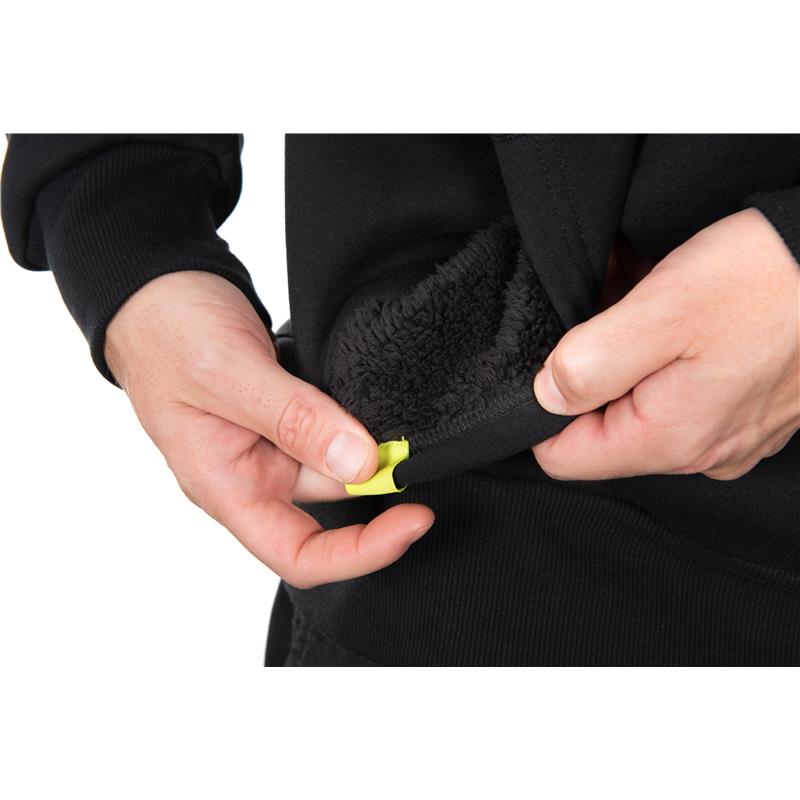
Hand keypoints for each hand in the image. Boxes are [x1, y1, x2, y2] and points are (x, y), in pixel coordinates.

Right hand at [105, 271, 433, 587]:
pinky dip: (354, 416)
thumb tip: (359, 462)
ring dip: (368, 439)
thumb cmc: (167, 331)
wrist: (156, 288)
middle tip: (416, 438)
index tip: (414, 520)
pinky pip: (330, 428)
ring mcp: (268, 444)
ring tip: (387, 404)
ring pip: (337, 458)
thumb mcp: (228, 373)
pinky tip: (367, 395)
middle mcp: (250, 474)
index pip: (299, 554)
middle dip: (378, 475)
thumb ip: (292, 419)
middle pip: (331, 501)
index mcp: (224, 487)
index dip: (362, 551)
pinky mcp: (284, 416)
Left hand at [532, 208, 799, 480]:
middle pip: (601, 427)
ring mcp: (728, 431)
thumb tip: (545, 395)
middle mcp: (699, 449)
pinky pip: (681, 390)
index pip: (564, 456)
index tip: (552, 358)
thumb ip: (589, 363)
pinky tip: (678, 311)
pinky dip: (666, 352)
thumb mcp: (661, 312)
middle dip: (590, 368)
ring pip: (640, 403)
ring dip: (628, 352)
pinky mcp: (748, 406)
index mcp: (668, 439)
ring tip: (645, 300)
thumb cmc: (771, 281)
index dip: (539, 408)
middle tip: (607, 311)